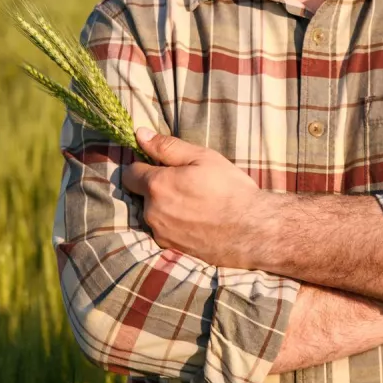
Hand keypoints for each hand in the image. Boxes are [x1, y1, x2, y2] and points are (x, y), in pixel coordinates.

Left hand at [121, 128, 267, 267]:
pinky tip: (196, 220)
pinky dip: (174, 224)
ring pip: (153, 213)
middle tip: (184, 184)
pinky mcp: (172, 248)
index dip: (143, 166)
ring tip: (194, 204)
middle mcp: (152, 212)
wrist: (252, 231)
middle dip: (155, 187)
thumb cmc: (230, 189)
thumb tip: (139, 134)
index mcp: (157, 185)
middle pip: (141, 194)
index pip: (130, 173)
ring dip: (164, 207)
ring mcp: (161, 233)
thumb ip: (167, 146)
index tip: (160, 166)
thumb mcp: (202, 157)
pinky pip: (164, 230)